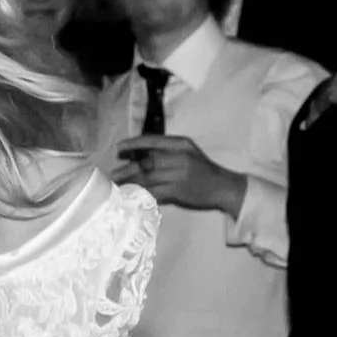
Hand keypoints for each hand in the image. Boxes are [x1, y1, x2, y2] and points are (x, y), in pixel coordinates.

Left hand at [111, 133, 246, 215]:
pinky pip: (154, 191)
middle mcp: (179, 157)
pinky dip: (141, 193)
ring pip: (147, 177)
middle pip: (147, 161)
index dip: (133, 144)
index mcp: (181, 144)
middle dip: (127, 168)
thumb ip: (167, 151)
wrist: (223, 187)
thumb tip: (138, 154)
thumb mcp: (188, 152)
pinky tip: (131, 195)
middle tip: (113, 173)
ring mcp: (179, 175)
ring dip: (130, 182)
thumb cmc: (203, 169)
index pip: (152, 141)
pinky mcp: (178, 191)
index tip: (119, 148)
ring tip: (117, 185)